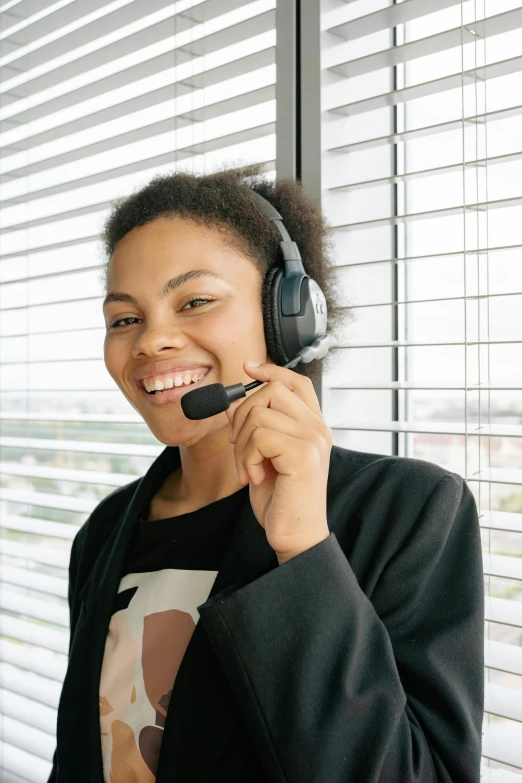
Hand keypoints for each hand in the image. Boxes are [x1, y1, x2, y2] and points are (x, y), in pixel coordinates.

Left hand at [226, 361, 330, 564]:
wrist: (295, 536)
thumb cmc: (281, 500)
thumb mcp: (263, 457)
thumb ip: (254, 428)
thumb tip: (233, 401)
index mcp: (313, 427)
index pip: (297, 382)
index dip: (271, 371)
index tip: (247, 368)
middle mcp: (318, 429)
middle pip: (272, 391)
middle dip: (243, 416)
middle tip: (239, 447)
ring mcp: (313, 440)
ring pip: (259, 415)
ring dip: (242, 445)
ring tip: (249, 470)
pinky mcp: (303, 455)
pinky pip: (259, 437)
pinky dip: (247, 458)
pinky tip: (255, 477)